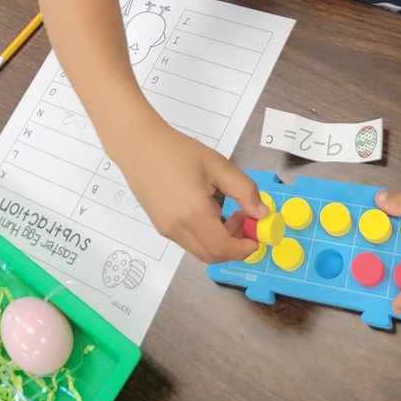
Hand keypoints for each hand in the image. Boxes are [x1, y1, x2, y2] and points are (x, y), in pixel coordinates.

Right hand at [117, 122, 269, 262]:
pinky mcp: (160, 226)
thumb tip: (262, 214)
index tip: (257, 235)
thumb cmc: (178, 151)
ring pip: (200, 249)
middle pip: (212, 255)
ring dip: (220, 239)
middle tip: (245, 220)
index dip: (244, 248)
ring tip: (226, 208)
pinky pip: (188, 240)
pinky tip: (208, 208)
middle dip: (234, 246)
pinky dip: (205, 234)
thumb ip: (244, 190)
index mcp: (193, 213)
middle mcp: (177, 228)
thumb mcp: (218, 165)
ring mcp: (166, 230)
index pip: (223, 249)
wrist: (139, 145)